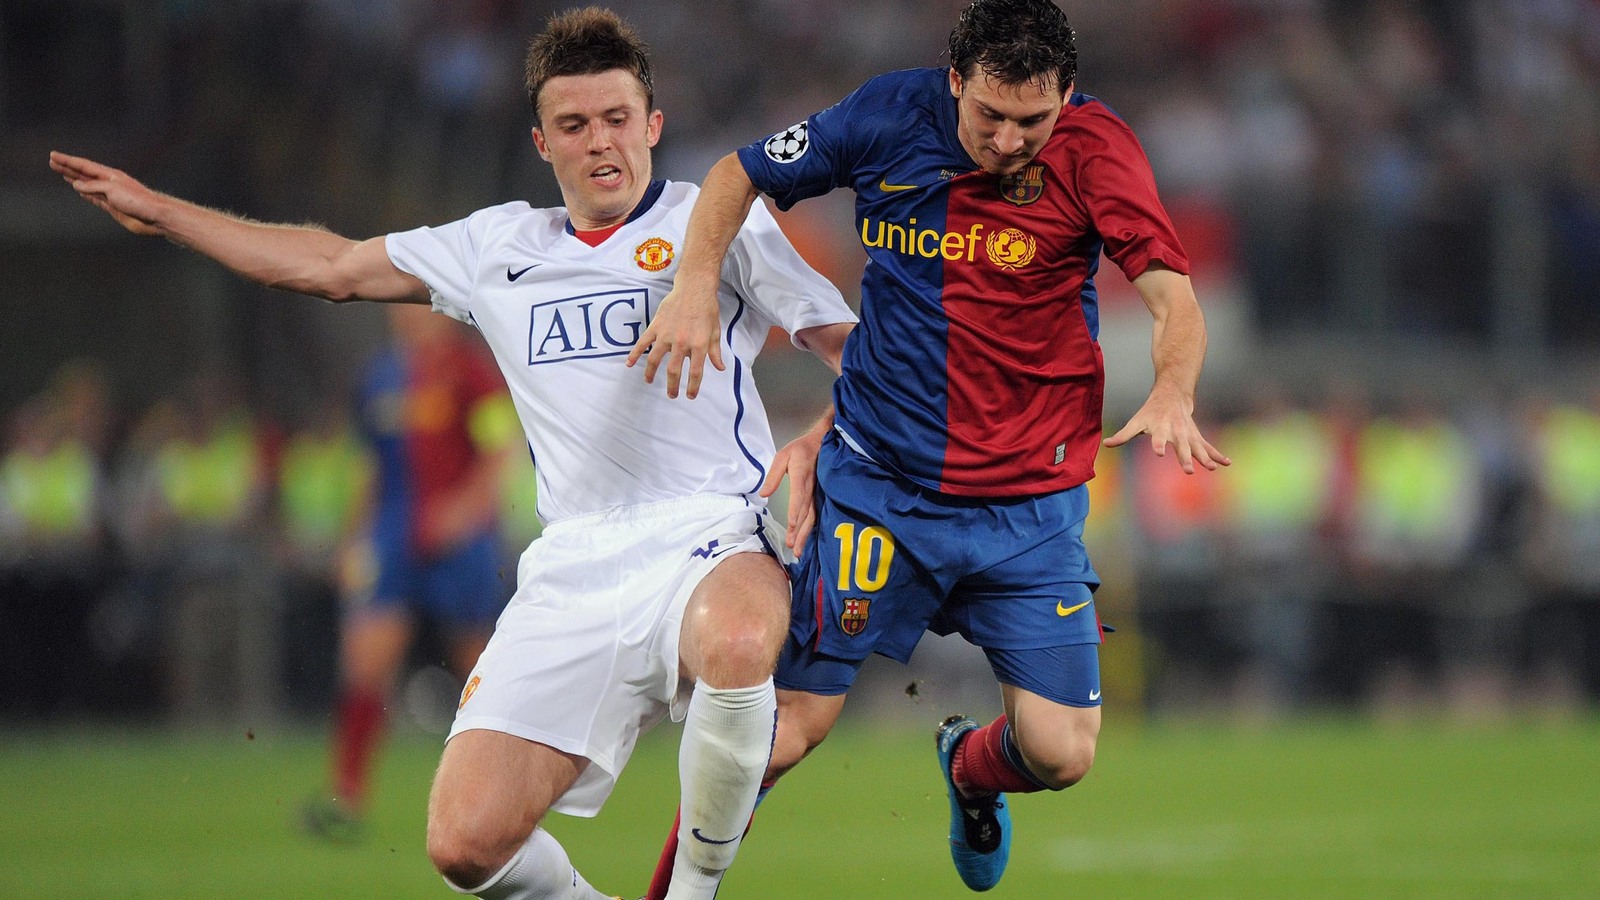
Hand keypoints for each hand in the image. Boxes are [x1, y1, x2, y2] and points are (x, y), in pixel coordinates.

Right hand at [49, 151, 165, 235]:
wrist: (155, 217)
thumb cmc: (138, 201)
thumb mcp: (112, 189)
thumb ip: (93, 187)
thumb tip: (77, 186)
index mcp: (109, 175)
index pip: (83, 166)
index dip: (67, 161)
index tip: (53, 155)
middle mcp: (108, 183)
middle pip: (83, 173)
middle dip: (67, 167)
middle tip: (52, 161)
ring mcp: (110, 195)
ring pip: (87, 185)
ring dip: (74, 179)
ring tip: (63, 173)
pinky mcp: (113, 207)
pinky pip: (95, 198)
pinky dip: (85, 193)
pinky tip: (80, 191)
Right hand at [625, 280, 723, 398]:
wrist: (694, 288)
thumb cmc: (707, 309)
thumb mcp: (715, 332)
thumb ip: (715, 352)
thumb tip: (719, 368)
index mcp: (698, 345)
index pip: (695, 372)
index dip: (692, 386)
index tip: (690, 395)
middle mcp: (681, 342)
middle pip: (673, 370)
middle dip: (672, 386)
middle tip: (672, 395)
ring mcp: (666, 335)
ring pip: (655, 359)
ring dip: (650, 373)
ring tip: (649, 382)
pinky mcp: (656, 326)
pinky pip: (643, 342)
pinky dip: (635, 353)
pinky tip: (629, 363)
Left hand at [759, 428, 826, 554]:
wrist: (824, 442)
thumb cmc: (801, 449)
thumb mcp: (783, 456)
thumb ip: (773, 475)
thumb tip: (763, 494)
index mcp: (802, 475)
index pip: (798, 494)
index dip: (795, 509)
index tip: (791, 524)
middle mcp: (811, 487)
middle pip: (805, 512)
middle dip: (798, 530)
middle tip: (791, 546)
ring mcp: (818, 493)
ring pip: (812, 517)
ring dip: (804, 534)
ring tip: (798, 550)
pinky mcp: (820, 496)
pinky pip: (816, 515)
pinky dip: (811, 529)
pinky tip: (806, 540)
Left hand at [1103, 388, 1229, 473]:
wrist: (1172, 395)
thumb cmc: (1150, 412)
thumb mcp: (1136, 421)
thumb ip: (1123, 435)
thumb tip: (1106, 444)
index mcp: (1160, 428)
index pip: (1158, 438)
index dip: (1158, 445)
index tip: (1160, 453)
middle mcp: (1176, 431)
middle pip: (1181, 446)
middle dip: (1185, 458)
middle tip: (1188, 471)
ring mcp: (1189, 434)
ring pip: (1198, 447)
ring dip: (1205, 458)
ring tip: (1213, 469)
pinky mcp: (1196, 436)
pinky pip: (1208, 447)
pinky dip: (1217, 455)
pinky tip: (1227, 464)